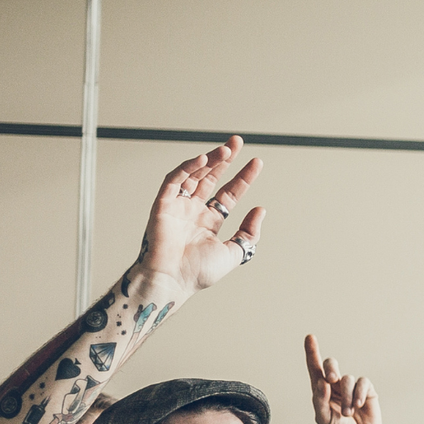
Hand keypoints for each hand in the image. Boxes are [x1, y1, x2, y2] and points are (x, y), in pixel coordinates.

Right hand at [134, 138, 264, 293]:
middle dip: (224, 159)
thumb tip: (261, 209)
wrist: (172, 280)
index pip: (229, 193)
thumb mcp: (235, 252)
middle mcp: (193, 211)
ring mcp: (178, 206)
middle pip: (211, 178)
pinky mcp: (163, 204)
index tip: (257, 162)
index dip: (243, 177)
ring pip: (194, 175)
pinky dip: (188, 168)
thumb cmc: (198, 273)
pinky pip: (174, 180)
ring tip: (227, 149)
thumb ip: (248, 232)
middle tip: (237, 142)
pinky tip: (203, 159)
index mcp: (209, 222)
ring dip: (210, 160)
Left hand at [304, 336, 384, 423]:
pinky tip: (358, 406)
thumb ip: (319, 400)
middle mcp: (335, 385)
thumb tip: (322, 382)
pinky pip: (362, 383)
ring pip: (347, 379)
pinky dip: (358, 395)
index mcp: (321, 390)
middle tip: (331, 379)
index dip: (312, 352)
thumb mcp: (323, 418)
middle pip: (330, 365)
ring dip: (346, 398)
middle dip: (330, 368)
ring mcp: (351, 386)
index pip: (314, 368)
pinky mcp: (367, 389)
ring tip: (348, 412)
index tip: (310, 337)